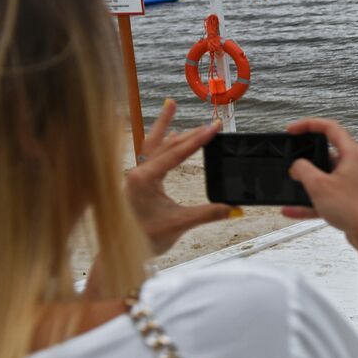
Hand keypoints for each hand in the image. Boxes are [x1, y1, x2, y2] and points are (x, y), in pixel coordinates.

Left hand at [125, 100, 233, 255]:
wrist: (122, 251)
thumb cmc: (145, 238)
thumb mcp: (179, 225)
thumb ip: (208, 214)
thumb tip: (235, 209)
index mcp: (143, 179)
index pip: (175, 153)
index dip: (197, 140)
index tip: (214, 127)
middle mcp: (137, 173)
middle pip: (165, 144)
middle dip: (189, 131)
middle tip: (212, 122)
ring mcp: (137, 176)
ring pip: (154, 145)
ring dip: (165, 126)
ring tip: (171, 105)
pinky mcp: (139, 182)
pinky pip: (151, 155)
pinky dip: (161, 143)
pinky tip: (170, 134)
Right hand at [283, 118, 357, 249]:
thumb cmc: (354, 209)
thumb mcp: (319, 186)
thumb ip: (303, 170)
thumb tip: (297, 166)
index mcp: (353, 154)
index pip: (330, 128)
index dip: (309, 125)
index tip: (292, 130)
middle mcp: (357, 165)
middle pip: (328, 152)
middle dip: (307, 158)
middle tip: (292, 160)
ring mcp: (356, 182)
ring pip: (327, 176)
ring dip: (308, 182)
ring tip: (291, 186)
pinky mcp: (353, 199)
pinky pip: (328, 195)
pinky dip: (312, 201)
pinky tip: (292, 209)